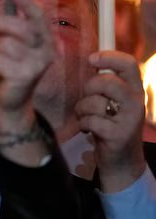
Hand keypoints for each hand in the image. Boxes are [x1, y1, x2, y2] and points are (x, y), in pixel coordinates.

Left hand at [0, 0, 53, 121]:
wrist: (11, 102)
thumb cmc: (9, 70)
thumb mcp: (9, 45)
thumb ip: (7, 30)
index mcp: (45, 40)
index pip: (38, 16)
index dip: (27, 1)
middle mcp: (46, 50)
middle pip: (16, 26)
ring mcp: (38, 64)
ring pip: (3, 44)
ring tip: (0, 62)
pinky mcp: (26, 76)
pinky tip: (1, 73)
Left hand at [76, 51, 146, 191]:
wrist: (122, 161)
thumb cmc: (111, 124)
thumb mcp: (113, 101)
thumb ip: (106, 83)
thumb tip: (92, 58)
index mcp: (135, 90)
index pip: (129, 64)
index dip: (109, 57)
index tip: (92, 59)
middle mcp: (136, 103)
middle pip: (107, 82)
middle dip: (89, 88)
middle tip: (88, 99)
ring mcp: (129, 120)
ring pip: (95, 102)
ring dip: (82, 109)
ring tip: (87, 116)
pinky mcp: (118, 135)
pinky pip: (90, 120)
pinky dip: (83, 124)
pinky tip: (88, 129)